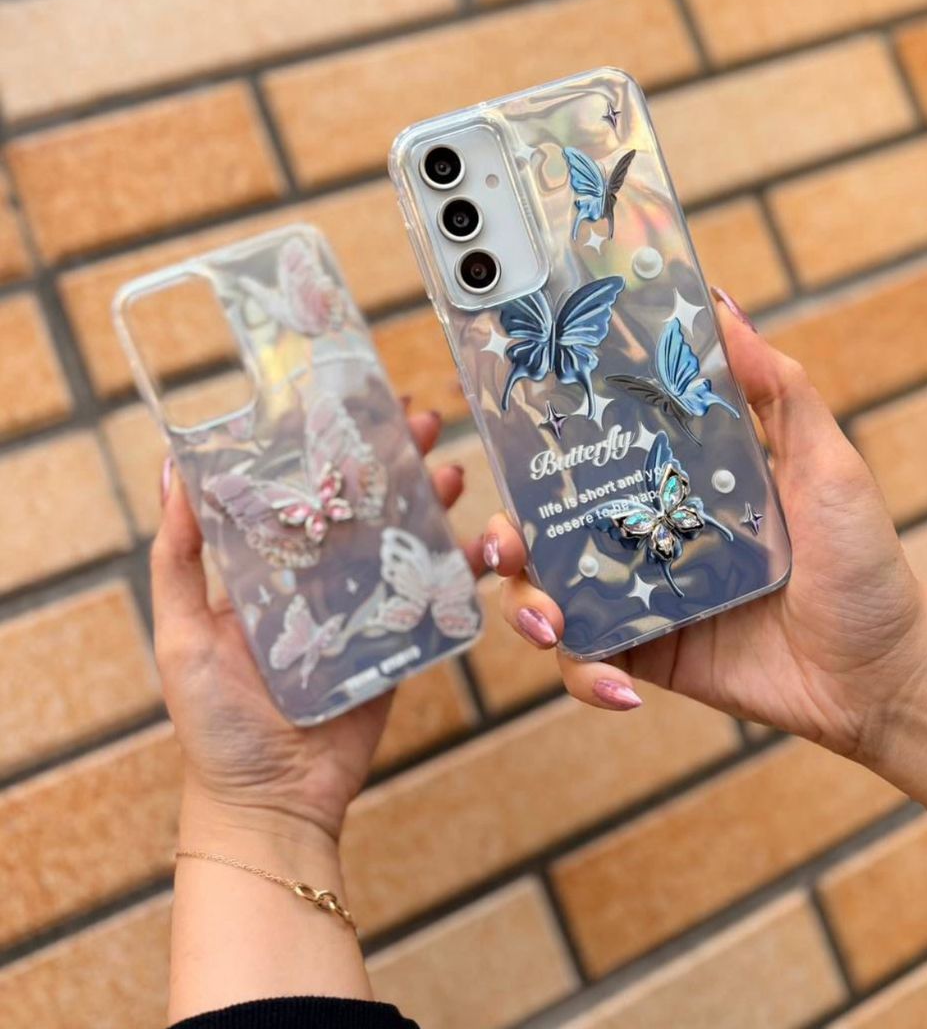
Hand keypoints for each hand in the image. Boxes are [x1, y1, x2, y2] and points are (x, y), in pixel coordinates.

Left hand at [152, 409, 481, 845]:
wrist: (270, 803)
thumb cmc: (213, 722)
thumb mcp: (181, 633)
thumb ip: (179, 557)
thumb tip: (170, 469)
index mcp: (266, 568)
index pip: (302, 490)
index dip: (330, 446)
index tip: (354, 403)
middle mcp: (316, 579)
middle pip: (362, 503)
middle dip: (393, 459)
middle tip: (422, 419)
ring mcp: (360, 609)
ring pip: (402, 538)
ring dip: (429, 498)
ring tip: (451, 465)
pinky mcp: (395, 643)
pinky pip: (429, 594)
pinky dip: (457, 563)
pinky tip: (475, 535)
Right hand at [485, 293, 926, 828]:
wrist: (882, 675)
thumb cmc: (862, 563)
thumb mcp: (825, 463)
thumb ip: (777, 388)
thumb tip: (724, 307)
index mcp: (673, 477)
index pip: (589, 451)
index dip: (539, 445)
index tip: (510, 432)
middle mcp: (644, 530)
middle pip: (546, 525)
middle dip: (505, 535)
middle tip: (506, 545)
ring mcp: (639, 594)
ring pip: (548, 593)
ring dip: (526, 607)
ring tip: (548, 623)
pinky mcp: (645, 652)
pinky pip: (587, 661)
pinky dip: (585, 674)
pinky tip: (620, 687)